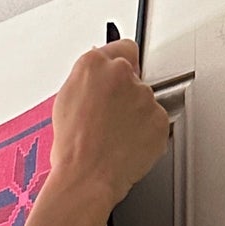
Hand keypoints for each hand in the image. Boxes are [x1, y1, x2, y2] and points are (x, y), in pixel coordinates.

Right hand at [47, 38, 169, 213]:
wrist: (86, 177)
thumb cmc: (72, 149)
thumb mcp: (65, 102)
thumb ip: (86, 81)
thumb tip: (96, 79)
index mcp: (93, 64)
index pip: (121, 48)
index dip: (120, 67)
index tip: (119, 78)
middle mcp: (121, 73)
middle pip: (135, 74)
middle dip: (127, 93)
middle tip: (112, 117)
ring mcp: (143, 95)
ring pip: (146, 99)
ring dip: (137, 114)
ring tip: (116, 137)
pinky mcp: (159, 117)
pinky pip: (157, 122)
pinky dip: (147, 133)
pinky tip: (128, 144)